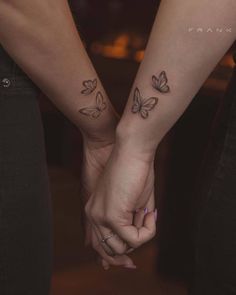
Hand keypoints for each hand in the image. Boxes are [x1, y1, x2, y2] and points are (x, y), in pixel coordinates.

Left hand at [85, 142, 156, 256]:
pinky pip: (134, 238)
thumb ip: (131, 223)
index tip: (129, 263)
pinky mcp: (111, 216)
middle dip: (129, 251)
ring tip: (148, 213)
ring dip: (141, 235)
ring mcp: (100, 216)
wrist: (133, 151)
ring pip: (122, 248)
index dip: (114, 256)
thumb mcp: (132, 203)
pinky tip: (149, 211)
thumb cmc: (135, 172)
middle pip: (109, 251)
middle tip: (146, 235)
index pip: (98, 243)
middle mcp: (92, 215)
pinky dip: (148, 230)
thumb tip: (135, 241)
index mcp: (94, 211)